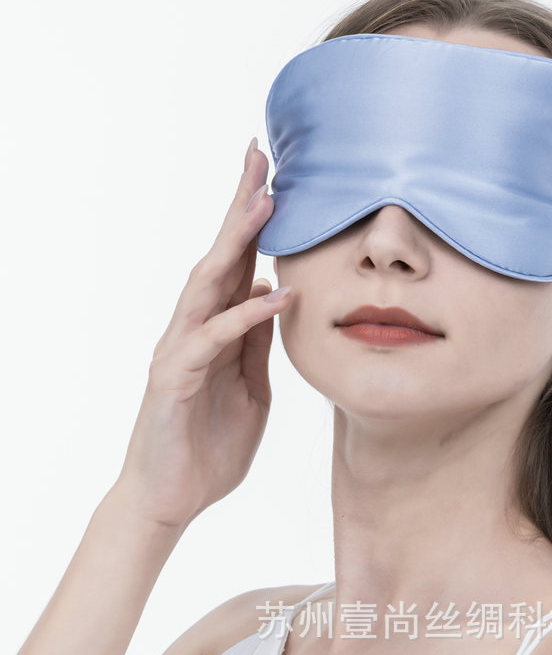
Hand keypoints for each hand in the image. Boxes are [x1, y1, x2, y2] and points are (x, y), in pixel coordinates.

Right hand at [114, 138, 290, 527]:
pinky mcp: (174, 379)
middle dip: (241, 205)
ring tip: (267, 200)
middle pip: (219, 255)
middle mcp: (194, 328)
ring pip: (209, 283)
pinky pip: (214, 339)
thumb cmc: (210, 442)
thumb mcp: (252, 386)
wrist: (172, 498)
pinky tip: (277, 295)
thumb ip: (258, 343)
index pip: (236, 263)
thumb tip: (274, 296)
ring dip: (238, 241)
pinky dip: (246, 316)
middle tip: (260, 155)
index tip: (276, 177)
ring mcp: (180, 349)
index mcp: (216, 328)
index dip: (254, 220)